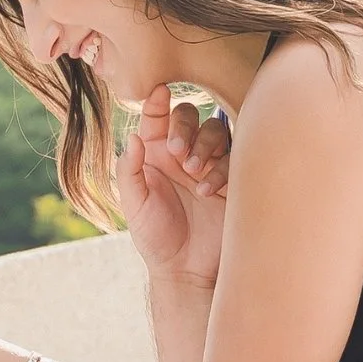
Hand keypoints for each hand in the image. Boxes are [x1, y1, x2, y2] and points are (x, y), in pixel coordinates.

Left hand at [118, 85, 230, 287]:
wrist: (187, 270)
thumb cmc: (156, 237)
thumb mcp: (134, 204)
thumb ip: (129, 170)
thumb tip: (132, 137)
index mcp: (155, 155)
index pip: (157, 117)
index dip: (157, 100)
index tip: (159, 92)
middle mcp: (182, 154)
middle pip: (189, 116)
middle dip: (184, 127)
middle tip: (177, 151)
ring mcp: (209, 165)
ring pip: (214, 130)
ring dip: (204, 145)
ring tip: (193, 172)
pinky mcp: (232, 179)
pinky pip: (233, 157)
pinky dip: (220, 169)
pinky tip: (206, 190)